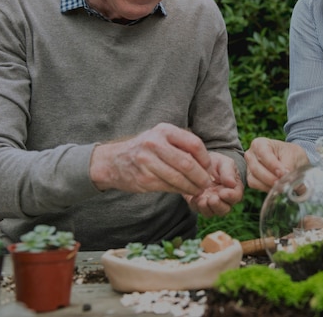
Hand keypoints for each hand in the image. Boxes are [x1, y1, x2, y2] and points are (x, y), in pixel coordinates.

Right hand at [89, 123, 213, 195]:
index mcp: (164, 130)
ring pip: (179, 178)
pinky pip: (168, 186)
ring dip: (192, 187)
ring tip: (198, 190)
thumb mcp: (161, 138)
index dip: (205, 159)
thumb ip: (182, 145)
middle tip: (207, 184)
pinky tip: (184, 191)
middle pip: (187, 163)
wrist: (114, 161)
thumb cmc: (146, 149)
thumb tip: (208, 164)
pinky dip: (180, 190)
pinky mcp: (143, 178)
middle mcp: (154, 143)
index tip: (209, 169)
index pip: (194, 144)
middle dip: (201, 177)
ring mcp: (147, 161)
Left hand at [183, 152, 243, 216]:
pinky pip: (198, 209)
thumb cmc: (216, 162)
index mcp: (233, 188)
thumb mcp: (224, 162)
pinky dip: (196, 205)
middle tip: (212, 198)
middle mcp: (224, 199)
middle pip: (225, 209)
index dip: (231, 196)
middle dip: (218, 206)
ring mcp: (211, 203)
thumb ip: (228, 171)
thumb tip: (232, 183)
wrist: (200, 161)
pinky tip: (194, 198)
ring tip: (202, 199)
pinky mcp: (198, 203)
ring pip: (211, 212)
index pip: (236, 196)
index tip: (223, 192)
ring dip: (207, 208)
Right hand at [244, 138, 307, 191]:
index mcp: (259, 144)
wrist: (291, 159)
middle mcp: (251, 155)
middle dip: (271, 178)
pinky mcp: (251, 178)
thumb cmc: (290, 154)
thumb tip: (286, 179)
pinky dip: (266, 188)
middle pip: (256, 168)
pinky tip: (277, 188)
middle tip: (284, 184)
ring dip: (269, 185)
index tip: (283, 173)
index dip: (273, 165)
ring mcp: (249, 167)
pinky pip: (255, 185)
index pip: (263, 154)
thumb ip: (288, 166)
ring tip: (282, 187)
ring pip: (254, 179)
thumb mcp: (292, 156)